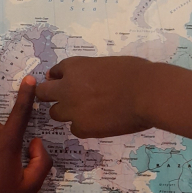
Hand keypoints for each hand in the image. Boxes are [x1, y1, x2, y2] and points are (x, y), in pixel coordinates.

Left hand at [35, 56, 154, 137]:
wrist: (149, 93)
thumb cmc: (136, 73)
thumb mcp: (107, 64)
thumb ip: (90, 71)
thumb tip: (86, 78)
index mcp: (74, 67)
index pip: (55, 72)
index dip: (60, 79)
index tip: (65, 83)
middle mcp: (66, 88)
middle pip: (42, 93)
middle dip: (48, 95)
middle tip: (61, 99)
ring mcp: (72, 109)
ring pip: (55, 113)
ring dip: (66, 112)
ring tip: (87, 112)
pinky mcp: (82, 128)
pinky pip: (75, 129)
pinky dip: (84, 126)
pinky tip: (100, 122)